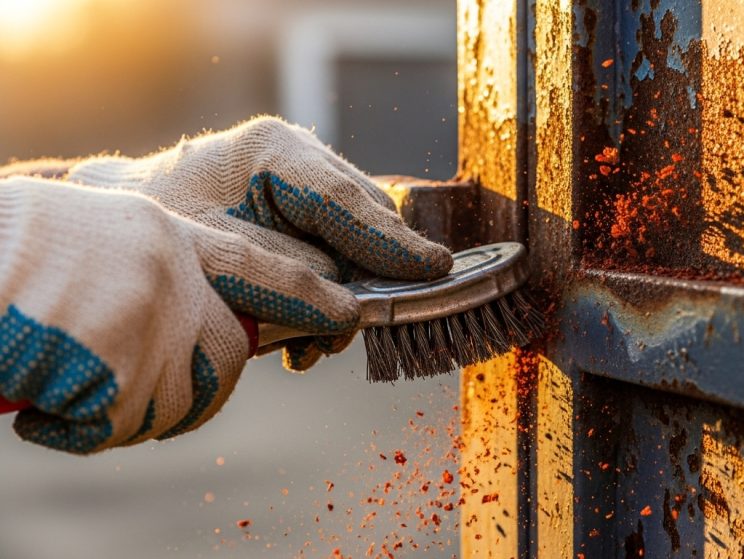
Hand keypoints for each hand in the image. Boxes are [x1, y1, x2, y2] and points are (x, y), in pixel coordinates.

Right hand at [0, 178, 357, 452]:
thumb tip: (226, 326)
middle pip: (228, 354)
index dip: (312, 295)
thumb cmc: (11, 255)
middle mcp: (169, 269)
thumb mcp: (104, 239)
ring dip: (122, 408)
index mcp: (165, 232)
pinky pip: (119, 424)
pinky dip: (76, 427)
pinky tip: (41, 398)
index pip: (264, 267)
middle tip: (122, 381)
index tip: (350, 314)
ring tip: (66, 378)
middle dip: (188, 384)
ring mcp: (146, 312)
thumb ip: (168, 274)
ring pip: (176, 398)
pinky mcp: (115, 358)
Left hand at [66, 116, 452, 369]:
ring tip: (307, 344)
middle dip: (367, 278)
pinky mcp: (307, 211)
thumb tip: (350, 306)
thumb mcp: (216, 259)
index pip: (348, 201)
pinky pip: (343, 252)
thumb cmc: (157, 234)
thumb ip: (286, 276)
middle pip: (366, 220)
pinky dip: (329, 296)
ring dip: (345, 296)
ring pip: (360, 241)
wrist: (126, 226)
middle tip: (346, 333)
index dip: (392, 243)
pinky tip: (298, 332)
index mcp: (271, 153)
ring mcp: (306, 183)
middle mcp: (297, 160)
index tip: (435, 269)